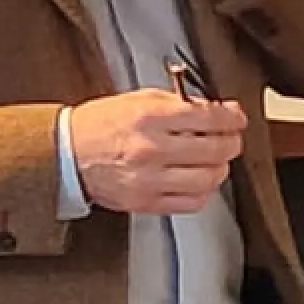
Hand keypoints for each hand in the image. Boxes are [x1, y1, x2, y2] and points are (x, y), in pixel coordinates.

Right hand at [67, 90, 246, 214]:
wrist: (66, 153)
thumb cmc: (100, 125)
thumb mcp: (137, 100)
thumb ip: (178, 104)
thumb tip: (215, 110)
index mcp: (148, 118)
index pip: (209, 117)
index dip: (232, 117)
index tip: (237, 118)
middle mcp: (151, 149)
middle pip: (215, 149)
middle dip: (231, 142)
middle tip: (230, 138)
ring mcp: (149, 179)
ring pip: (209, 179)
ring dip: (220, 168)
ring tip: (215, 160)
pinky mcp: (146, 202)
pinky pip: (192, 202)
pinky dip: (204, 192)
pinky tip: (199, 180)